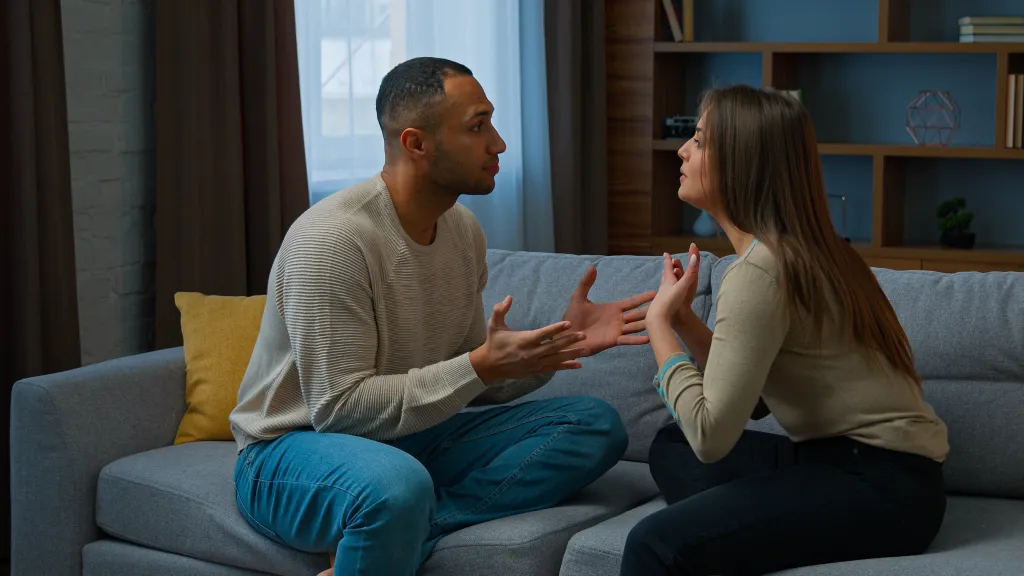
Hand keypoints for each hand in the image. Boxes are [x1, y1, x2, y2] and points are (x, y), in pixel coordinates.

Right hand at [470, 296, 588, 383]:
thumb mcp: (493, 324)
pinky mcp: (536, 370)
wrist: (489, 365)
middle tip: (584, 335)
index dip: (556, 329)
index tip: (569, 323)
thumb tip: (509, 297)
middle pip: (554, 346)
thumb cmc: (494, 342)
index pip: (543, 334)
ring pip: (556, 358)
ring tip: (587, 350)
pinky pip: (553, 368)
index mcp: (523, 340)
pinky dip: (566, 366)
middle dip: (570, 341)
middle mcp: (531, 353)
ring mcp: (534, 363)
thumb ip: (500, 310)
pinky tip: (578, 364)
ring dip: (572, 354)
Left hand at [560, 266, 656, 355]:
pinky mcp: (612, 340)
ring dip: (648, 324)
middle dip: (651, 310)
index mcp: (613, 308)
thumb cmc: (572, 317)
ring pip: (636, 326)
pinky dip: (637, 340)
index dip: (644, 297)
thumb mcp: (578, 297)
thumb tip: (593, 267)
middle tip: (666, 306)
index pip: (632, 302)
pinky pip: (627, 339)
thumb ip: (586, 283)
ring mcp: (617, 330)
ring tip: (661, 322)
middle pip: (638, 314)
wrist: (566, 335)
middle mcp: (618, 319)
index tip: (657, 292)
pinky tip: (648, 339)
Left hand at [668, 243, 701, 328]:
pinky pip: (663, 297)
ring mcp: (660, 298)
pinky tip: (664, 298)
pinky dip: (664, 293)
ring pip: (663, 286)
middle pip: (664, 276)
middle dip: (666, 270)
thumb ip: (689, 273)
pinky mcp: (660, 307)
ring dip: (665, 281)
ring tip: (664, 279)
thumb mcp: (683, 286)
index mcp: (668, 282)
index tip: (665, 253)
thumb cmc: (671, 301)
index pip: (667, 268)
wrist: (658, 319)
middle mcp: (663, 288)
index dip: (667, 260)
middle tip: (666, 265)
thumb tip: (693, 256)